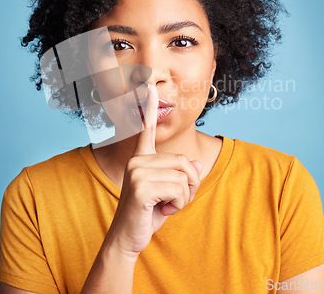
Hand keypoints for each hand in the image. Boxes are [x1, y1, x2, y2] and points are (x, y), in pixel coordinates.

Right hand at [105, 84, 202, 257]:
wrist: (128, 238)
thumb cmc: (148, 213)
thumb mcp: (170, 192)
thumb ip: (182, 176)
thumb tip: (195, 165)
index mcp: (141, 158)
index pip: (146, 128)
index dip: (150, 107)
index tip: (148, 86)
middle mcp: (137, 160)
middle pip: (184, 161)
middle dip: (189, 185)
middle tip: (173, 201)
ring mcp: (137, 171)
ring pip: (184, 177)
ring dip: (183, 198)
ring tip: (166, 206)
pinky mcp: (140, 186)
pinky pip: (178, 190)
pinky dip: (179, 205)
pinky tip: (162, 211)